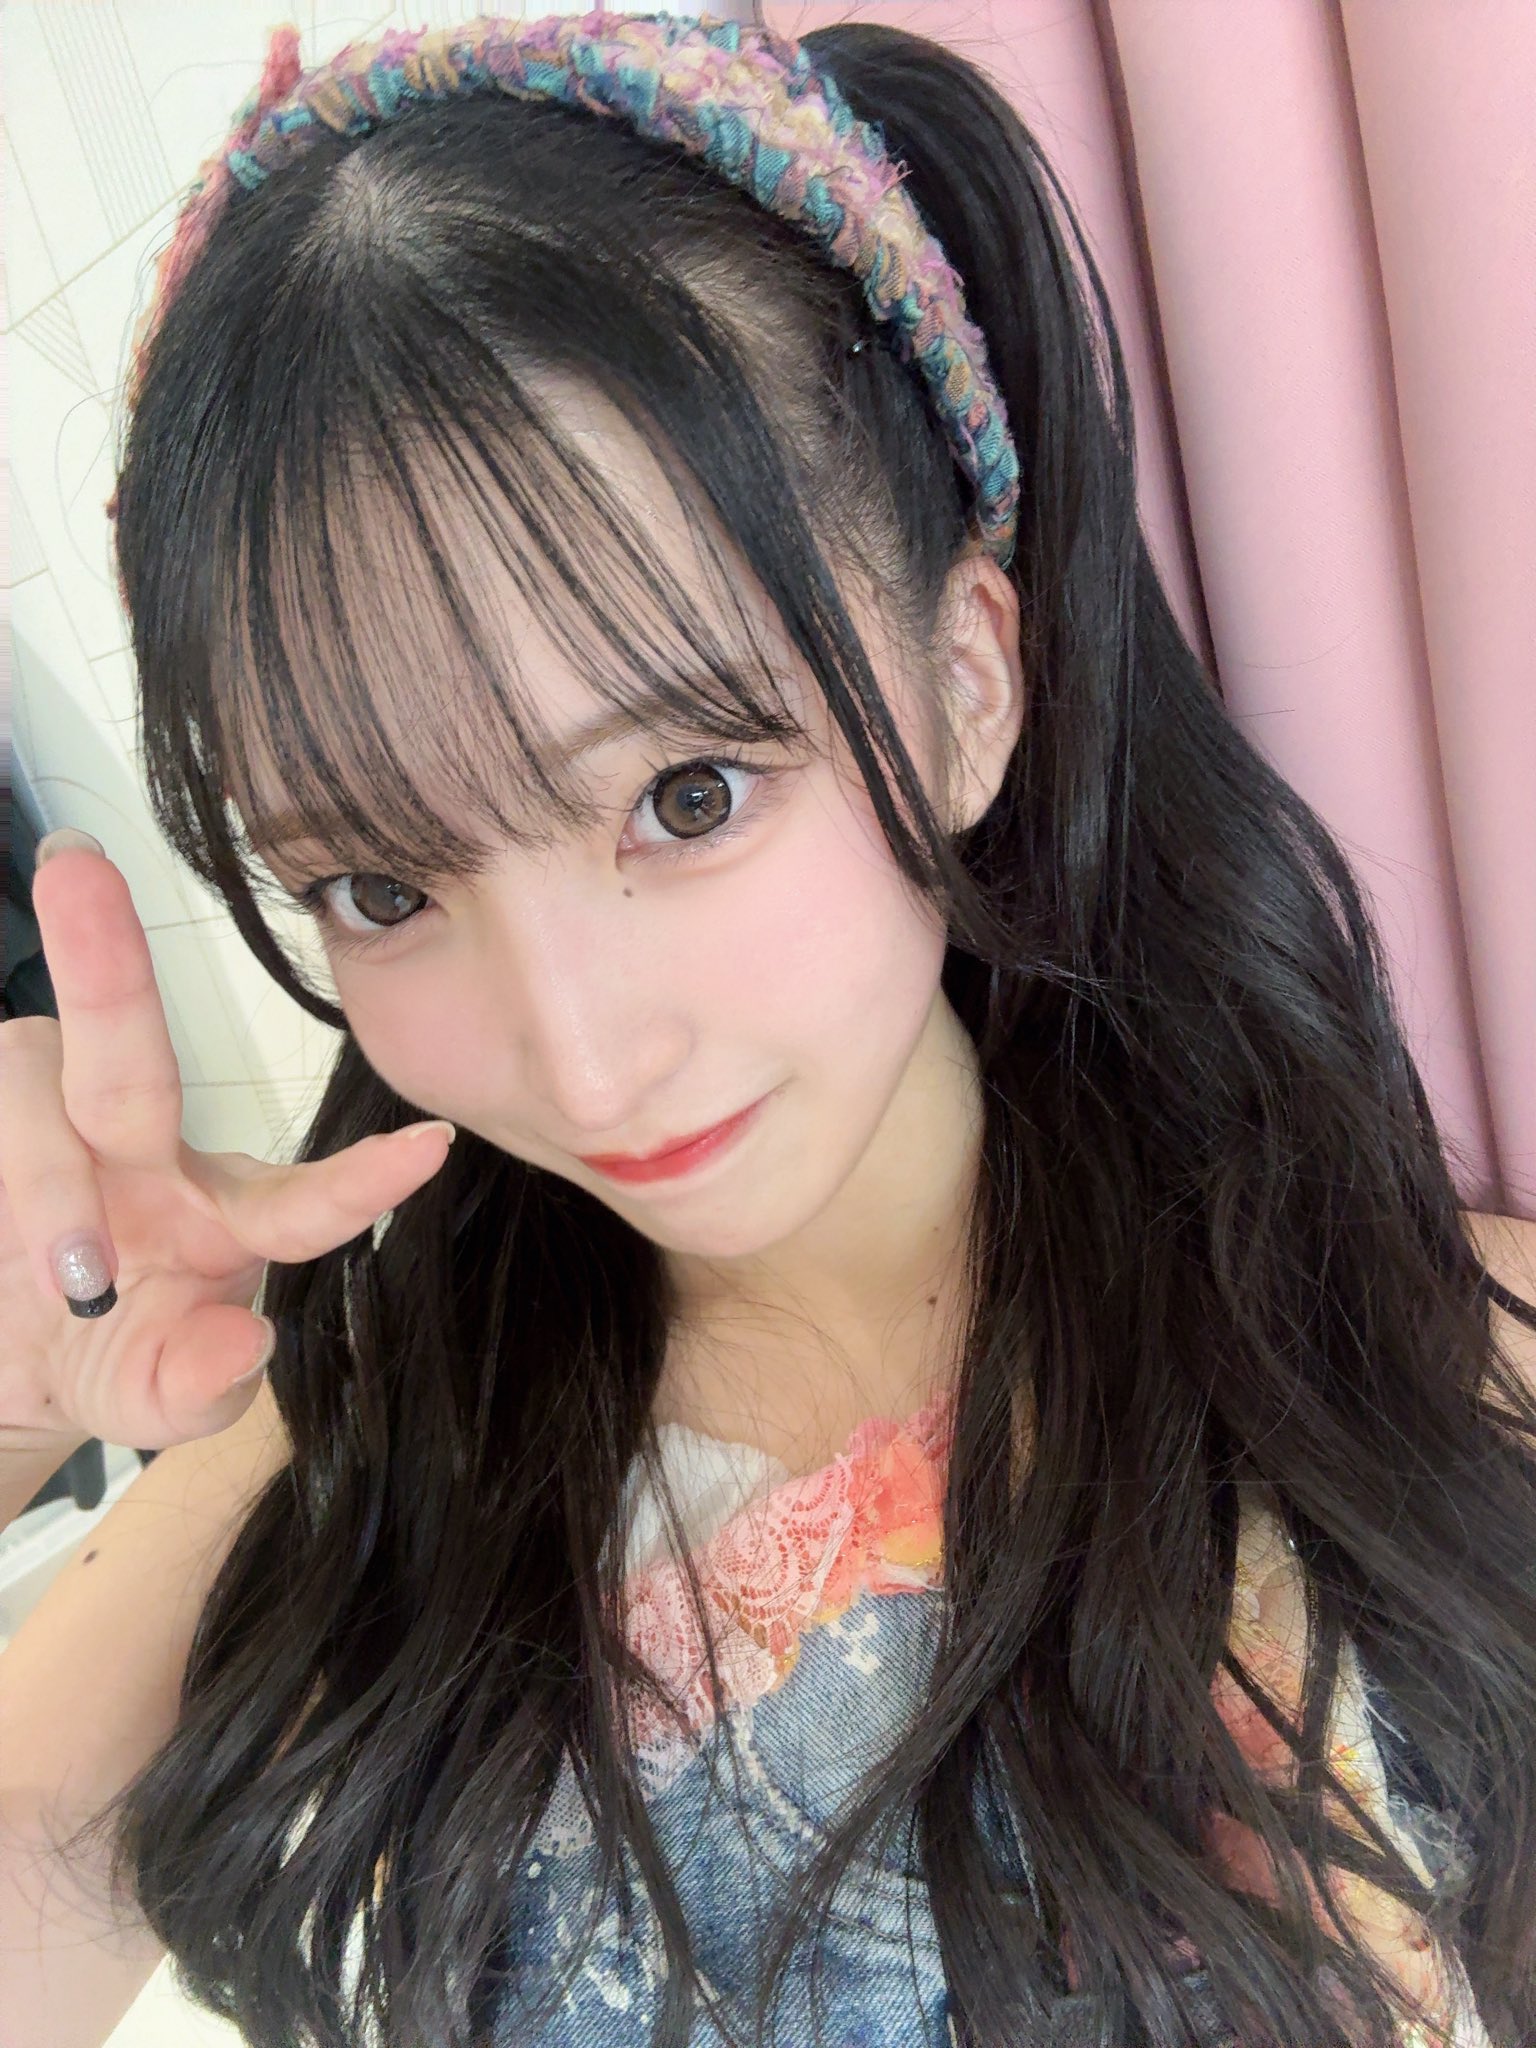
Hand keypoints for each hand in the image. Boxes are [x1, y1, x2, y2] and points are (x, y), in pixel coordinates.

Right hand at [0, 833, 454, 1455]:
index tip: (433, 1147)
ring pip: (30, 1086)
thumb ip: (196, 1388)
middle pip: (126, 1052)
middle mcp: (137, 1143)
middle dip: (104, 956)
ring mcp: (39, 1119)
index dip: (362, 1179)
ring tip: (71, 1278)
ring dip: (43, 1179)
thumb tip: (248, 1344)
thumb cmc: (97, 1354)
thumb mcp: (144, 1395)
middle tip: (76, 867)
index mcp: (219, 1213)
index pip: (298, 1197)